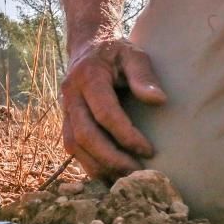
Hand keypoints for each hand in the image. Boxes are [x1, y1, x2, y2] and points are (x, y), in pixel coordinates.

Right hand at [61, 38, 166, 180]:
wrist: (88, 46)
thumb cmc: (115, 52)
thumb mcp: (133, 54)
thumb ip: (144, 75)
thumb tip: (158, 100)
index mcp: (87, 77)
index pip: (104, 113)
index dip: (126, 135)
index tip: (149, 150)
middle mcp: (70, 95)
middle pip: (85, 134)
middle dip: (111, 158)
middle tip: (138, 172)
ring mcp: (65, 109)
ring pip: (74, 145)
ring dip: (99, 165)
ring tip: (126, 177)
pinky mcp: (66, 120)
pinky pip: (72, 147)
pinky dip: (89, 164)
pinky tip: (110, 173)